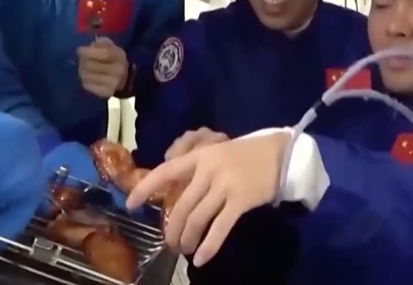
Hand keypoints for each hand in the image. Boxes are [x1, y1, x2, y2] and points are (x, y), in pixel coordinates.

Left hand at [78, 37, 129, 97]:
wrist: (125, 78)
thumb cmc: (114, 59)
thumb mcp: (112, 47)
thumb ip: (102, 42)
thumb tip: (91, 45)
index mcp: (119, 56)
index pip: (105, 54)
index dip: (90, 52)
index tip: (79, 50)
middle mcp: (118, 71)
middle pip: (92, 65)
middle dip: (83, 61)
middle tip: (81, 59)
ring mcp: (112, 84)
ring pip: (87, 76)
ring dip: (82, 70)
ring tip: (83, 68)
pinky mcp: (106, 93)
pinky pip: (87, 85)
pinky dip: (85, 80)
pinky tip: (88, 77)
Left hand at [126, 132, 289, 265]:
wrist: (282, 153)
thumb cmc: (248, 154)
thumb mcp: (218, 153)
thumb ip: (198, 169)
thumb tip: (176, 192)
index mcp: (201, 156)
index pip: (166, 172)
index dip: (146, 188)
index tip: (130, 204)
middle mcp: (209, 169)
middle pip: (182, 205)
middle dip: (172, 228)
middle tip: (170, 243)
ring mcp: (225, 185)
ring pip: (197, 218)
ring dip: (187, 238)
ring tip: (184, 250)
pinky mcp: (240, 200)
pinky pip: (220, 227)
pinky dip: (209, 245)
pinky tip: (201, 259)